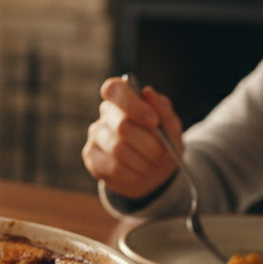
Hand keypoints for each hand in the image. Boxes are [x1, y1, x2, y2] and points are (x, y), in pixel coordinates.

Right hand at [81, 77, 184, 199]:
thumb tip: (148, 92)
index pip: (114, 89)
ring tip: (153, 165)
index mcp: (123, 97)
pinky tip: (140, 173)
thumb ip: (162, 109)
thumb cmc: (162, 143)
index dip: (132, 105)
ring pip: (118, 149)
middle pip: (122, 126)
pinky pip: (113, 168)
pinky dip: (133, 174)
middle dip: (148, 143)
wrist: (154, 172)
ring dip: (143, 161)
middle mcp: (106, 114)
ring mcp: (95, 136)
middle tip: (163, 153)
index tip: (153, 122)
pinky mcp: (91, 157)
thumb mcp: (171, 126)